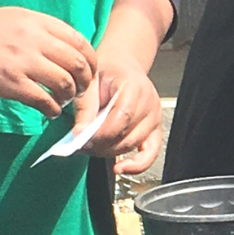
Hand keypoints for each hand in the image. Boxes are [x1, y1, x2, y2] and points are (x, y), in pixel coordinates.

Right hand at [0, 8, 95, 117]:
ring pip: (64, 82)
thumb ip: (41, 29)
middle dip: (85, 80)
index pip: (79, 41)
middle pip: (77, 62)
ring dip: (70, 96)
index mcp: (37, 21)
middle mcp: (34, 39)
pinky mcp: (10, 83)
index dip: (90, 60)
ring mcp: (22, 61)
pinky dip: (52, 109)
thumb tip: (66, 46)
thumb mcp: (14, 17)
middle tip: (80, 90)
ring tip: (63, 100)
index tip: (90, 71)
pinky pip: (43, 100)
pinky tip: (50, 111)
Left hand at [72, 49, 161, 174]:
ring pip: (133, 145)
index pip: (121, 118)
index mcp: (136, 88)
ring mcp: (155, 118)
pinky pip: (150, 153)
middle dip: (100, 146)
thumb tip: (78, 135)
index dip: (99, 134)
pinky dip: (137, 165)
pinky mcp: (155, 129)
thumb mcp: (90, 81)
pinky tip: (120, 168)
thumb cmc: (106, 72)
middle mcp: (151, 104)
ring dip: (109, 152)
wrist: (122, 66)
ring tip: (90, 149)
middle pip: (127, 135)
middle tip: (79, 147)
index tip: (78, 140)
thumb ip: (85, 106)